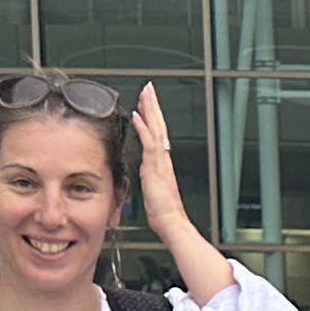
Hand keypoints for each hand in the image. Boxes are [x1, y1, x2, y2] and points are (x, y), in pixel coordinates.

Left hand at [128, 82, 188, 226]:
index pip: (157, 133)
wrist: (170, 221)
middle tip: (149, 88)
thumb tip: (144, 168)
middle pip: (158, 125)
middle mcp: (162, 158)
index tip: (148, 102)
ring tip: (145, 94)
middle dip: (153, 105)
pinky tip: (138, 115)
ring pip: (155, 129)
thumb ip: (150, 175)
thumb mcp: (153, 189)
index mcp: (162, 162)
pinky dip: (143, 128)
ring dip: (150, 110)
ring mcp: (160, 161)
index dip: (153, 116)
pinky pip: (149, 143)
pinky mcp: (155, 167)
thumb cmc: (162, 211)